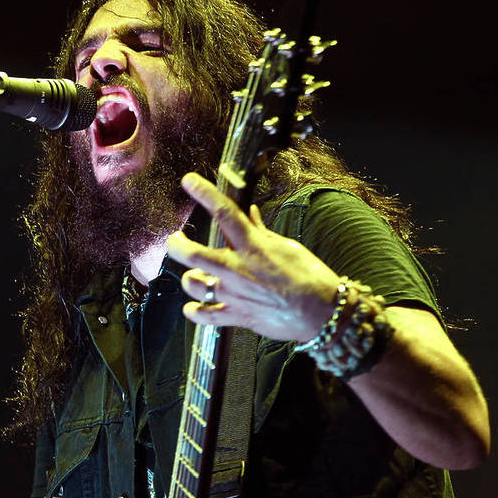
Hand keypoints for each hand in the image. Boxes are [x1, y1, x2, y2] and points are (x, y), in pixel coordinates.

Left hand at [166, 172, 339, 341]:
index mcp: (252, 247)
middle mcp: (237, 269)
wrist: (322, 312)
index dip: (204, 193)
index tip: (189, 181)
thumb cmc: (309, 277)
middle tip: (175, 239)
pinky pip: (204, 316)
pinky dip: (194, 311)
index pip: (224, 213)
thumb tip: (250, 214)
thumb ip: (261, 232)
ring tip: (195, 275)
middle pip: (193, 254)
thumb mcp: (287, 247)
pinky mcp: (236, 316)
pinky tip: (193, 307)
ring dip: (190, 278)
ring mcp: (234, 295)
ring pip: (193, 284)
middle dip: (177, 244)